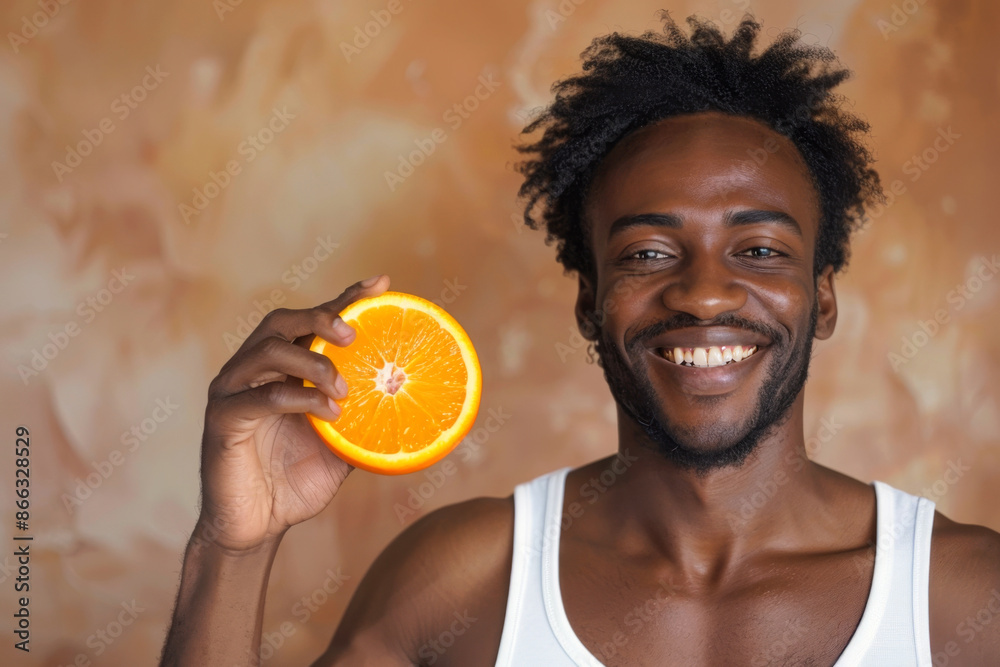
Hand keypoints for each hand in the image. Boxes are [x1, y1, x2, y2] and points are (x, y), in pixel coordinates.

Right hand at [196, 274, 388, 551]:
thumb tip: (410, 402)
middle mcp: (252, 370)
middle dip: (320, 318)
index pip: (312, 322)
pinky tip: (328, 412)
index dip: (344, 298)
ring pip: (268, 351)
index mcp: (282, 369)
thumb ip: (364, 420)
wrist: (257, 528)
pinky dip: (298, 399)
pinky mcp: (221, 419)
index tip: (381, 284)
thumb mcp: (341, 447)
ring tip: (345, 387)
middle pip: (281, 322)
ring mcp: (233, 391)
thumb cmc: (295, 482)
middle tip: (354, 334)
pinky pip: (260, 397)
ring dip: (313, 362)